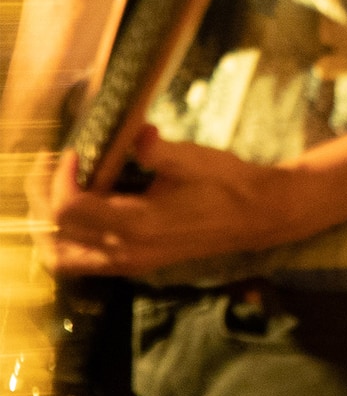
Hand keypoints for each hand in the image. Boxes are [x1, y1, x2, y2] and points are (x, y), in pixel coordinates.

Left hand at [46, 127, 306, 277]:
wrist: (255, 215)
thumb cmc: (226, 183)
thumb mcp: (193, 158)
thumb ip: (155, 149)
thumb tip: (135, 132)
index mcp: (139, 225)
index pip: (70, 209)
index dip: (60, 179)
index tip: (73, 152)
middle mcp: (126, 251)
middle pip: (55, 236)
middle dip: (42, 199)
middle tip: (51, 167)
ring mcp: (128, 262)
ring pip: (61, 257)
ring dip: (47, 226)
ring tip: (55, 191)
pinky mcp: (132, 262)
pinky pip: (80, 260)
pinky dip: (65, 237)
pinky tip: (79, 208)